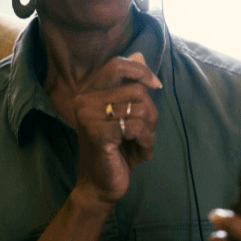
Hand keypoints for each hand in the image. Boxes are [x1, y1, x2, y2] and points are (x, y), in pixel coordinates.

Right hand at [72, 52, 160, 204]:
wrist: (101, 186)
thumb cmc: (115, 150)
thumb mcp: (125, 114)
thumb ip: (130, 86)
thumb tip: (140, 54)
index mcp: (89, 92)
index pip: (117, 65)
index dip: (140, 71)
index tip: (155, 85)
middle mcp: (84, 100)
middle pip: (135, 89)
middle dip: (150, 112)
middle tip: (145, 132)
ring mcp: (89, 116)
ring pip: (140, 108)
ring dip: (149, 130)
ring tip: (140, 145)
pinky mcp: (98, 133)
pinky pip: (137, 127)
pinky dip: (146, 142)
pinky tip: (139, 155)